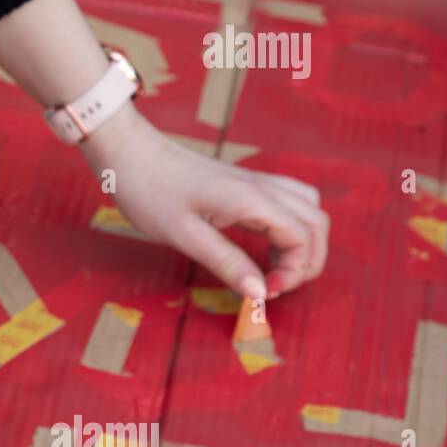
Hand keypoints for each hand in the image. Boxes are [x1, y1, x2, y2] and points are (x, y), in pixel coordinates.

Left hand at [80, 104, 328, 300]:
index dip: (295, 271)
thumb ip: (227, 263)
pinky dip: (290, 226)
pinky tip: (266, 245)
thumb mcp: (184, 235)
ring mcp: (255, 182)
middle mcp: (262, 187)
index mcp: (251, 199)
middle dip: (308, 260)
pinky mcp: (244, 183)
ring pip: (307, 209)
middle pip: (316, 223)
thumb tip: (259, 293)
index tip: (264, 292)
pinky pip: (287, 202)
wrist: (130, 153)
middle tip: (275, 285)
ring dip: (303, 242)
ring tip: (273, 269)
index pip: (303, 237)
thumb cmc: (149, 192)